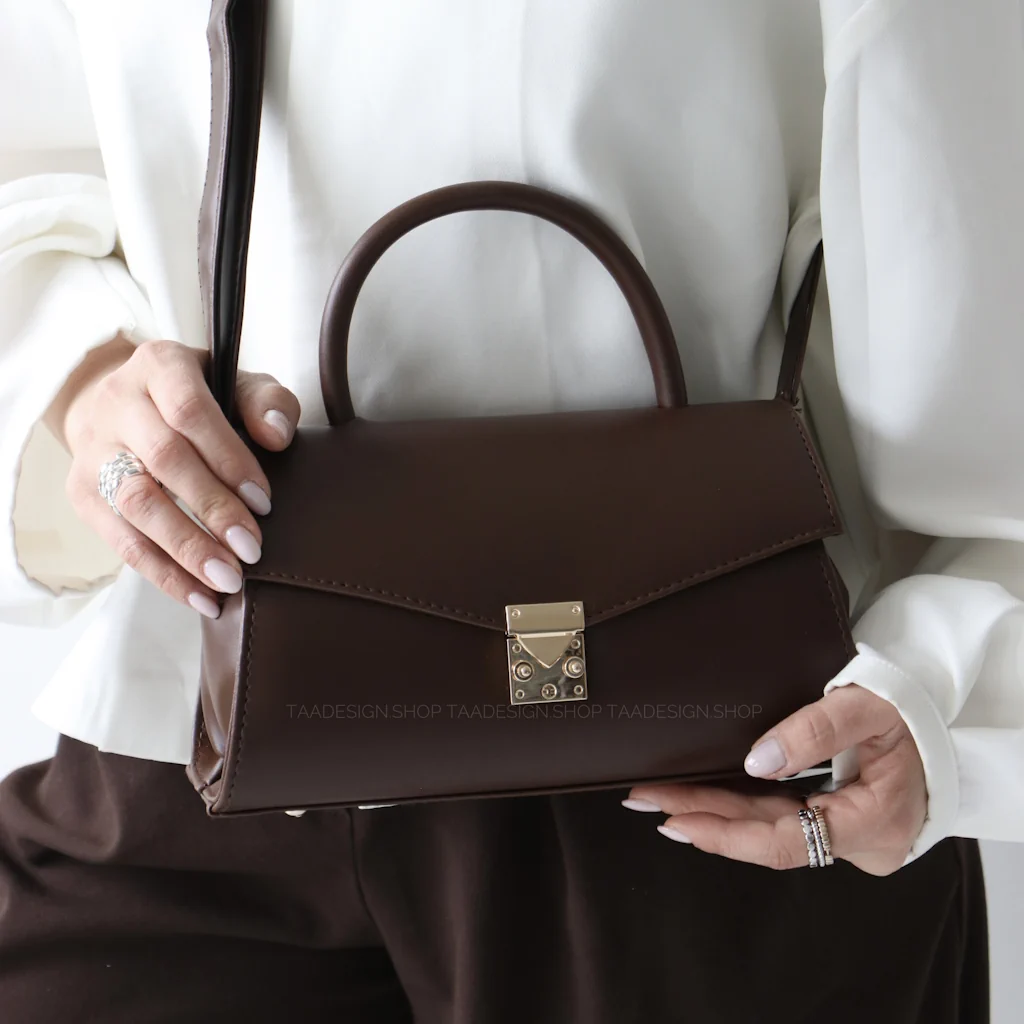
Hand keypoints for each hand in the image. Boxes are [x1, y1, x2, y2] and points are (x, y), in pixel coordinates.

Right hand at [50, 337, 299, 618]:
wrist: (123, 404)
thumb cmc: (199, 399)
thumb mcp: (238, 384)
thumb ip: (267, 402)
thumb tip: (277, 434)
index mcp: (159, 366)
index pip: (190, 412)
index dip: (228, 458)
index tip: (264, 501)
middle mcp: (118, 403)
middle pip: (163, 461)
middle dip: (211, 510)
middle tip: (251, 550)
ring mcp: (93, 450)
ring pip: (135, 504)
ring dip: (184, 549)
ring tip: (227, 581)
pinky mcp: (82, 493)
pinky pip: (120, 541)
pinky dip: (164, 573)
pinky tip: (201, 597)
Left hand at [624, 684, 926, 874]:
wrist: (935, 724)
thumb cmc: (909, 715)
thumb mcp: (869, 708)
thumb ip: (816, 731)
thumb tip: (758, 760)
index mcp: (869, 822)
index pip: (785, 842)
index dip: (726, 835)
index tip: (677, 818)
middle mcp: (853, 841)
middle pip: (766, 837)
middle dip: (703, 818)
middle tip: (645, 799)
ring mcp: (842, 834)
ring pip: (768, 828)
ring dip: (714, 812)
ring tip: (660, 797)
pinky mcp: (831, 818)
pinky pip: (779, 817)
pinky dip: (739, 806)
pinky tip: (702, 797)